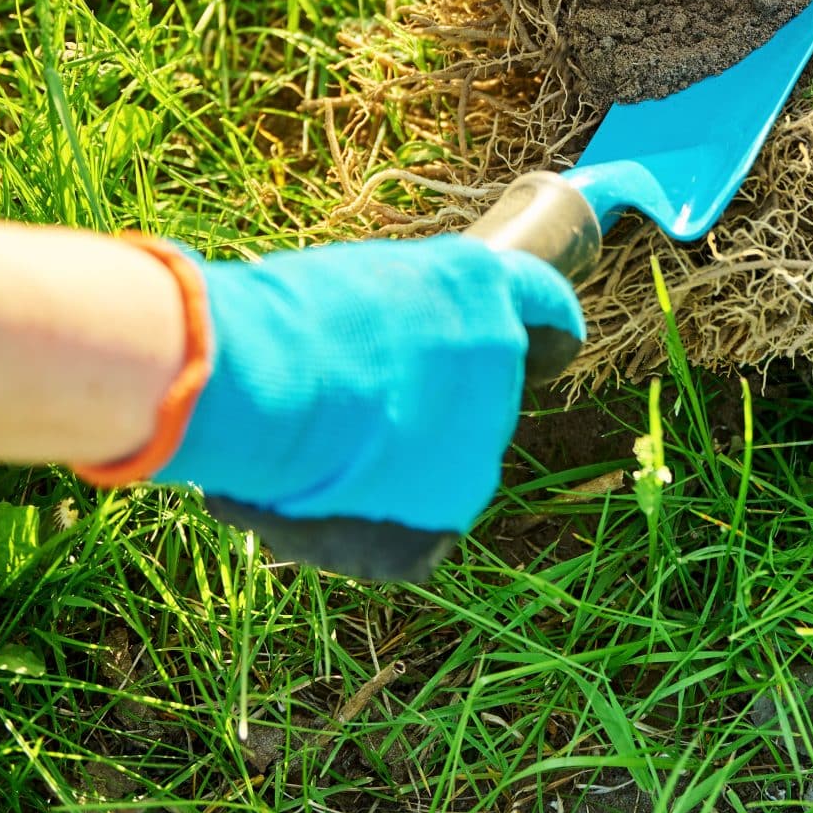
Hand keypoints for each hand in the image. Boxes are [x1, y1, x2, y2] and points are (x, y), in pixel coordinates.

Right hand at [150, 233, 584, 580]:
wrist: (264, 384)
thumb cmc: (281, 319)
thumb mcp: (352, 288)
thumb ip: (397, 320)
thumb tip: (388, 364)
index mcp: (478, 287)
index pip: (541, 302)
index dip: (540, 323)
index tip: (548, 342)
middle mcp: (499, 360)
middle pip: (480, 394)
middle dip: (431, 404)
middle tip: (353, 408)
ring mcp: (481, 441)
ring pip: (444, 463)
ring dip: (395, 462)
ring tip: (319, 450)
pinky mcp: (449, 510)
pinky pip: (413, 524)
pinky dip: (370, 520)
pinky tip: (321, 497)